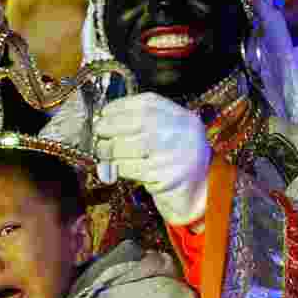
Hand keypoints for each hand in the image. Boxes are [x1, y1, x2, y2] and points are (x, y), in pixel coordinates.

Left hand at [94, 93, 210, 225]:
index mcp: (183, 117)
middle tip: (99, 133)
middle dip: (111, 127)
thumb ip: (144, 125)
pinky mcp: (167, 177)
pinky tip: (117, 169)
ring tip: (104, 153)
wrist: (198, 194)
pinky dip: (118, 168)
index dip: (121, 106)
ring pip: (131, 146)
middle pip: (138, 122)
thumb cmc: (174, 162)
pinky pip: (131, 168)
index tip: (105, 113)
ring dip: (109, 150)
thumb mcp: (167, 136)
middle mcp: (183, 132)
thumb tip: (105, 120)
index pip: (148, 103)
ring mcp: (177, 155)